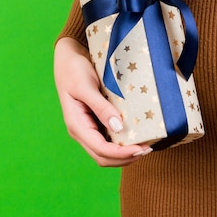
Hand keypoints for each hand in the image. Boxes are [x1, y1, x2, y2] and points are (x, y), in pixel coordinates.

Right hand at [54, 37, 152, 165]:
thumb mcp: (86, 87)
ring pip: (106, 152)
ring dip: (124, 154)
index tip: (142, 149)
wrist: (68, 58)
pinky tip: (136, 138)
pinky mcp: (95, 122)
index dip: (122, 154)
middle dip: (125, 158)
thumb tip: (118, 127)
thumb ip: (101, 107)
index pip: (101, 150)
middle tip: (148, 149)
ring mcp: (88, 128)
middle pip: (103, 157)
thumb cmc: (74, 70)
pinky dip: (122, 144)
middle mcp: (82, 131)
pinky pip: (108, 140)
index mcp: (76, 125)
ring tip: (145, 146)